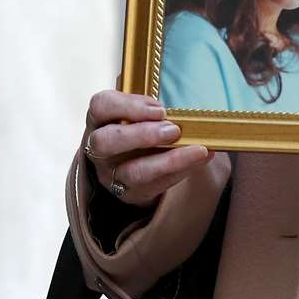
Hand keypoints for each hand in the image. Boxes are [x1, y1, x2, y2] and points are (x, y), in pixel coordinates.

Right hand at [83, 89, 212, 208]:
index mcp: (99, 119)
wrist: (131, 163)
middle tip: (174, 130)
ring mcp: (111, 174)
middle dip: (143, 135)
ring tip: (197, 150)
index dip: (129, 106)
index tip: (160, 109)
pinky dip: (181, 171)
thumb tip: (184, 116)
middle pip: (106, 142)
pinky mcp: (129, 192)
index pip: (101, 106)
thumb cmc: (137, 129)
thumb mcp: (138, 114)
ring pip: (132, 171)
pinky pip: (154, 186)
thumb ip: (152, 111)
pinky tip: (200, 159)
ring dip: (169, 160)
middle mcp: (98, 148)